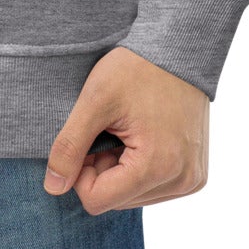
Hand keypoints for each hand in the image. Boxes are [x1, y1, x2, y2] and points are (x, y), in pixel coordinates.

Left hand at [44, 46, 208, 213]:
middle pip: (116, 200)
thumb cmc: (136, 68)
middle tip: (109, 129)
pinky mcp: (195, 175)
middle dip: (103, 169)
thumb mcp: (94, 101)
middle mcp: (181, 181)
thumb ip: (69, 146)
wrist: (179, 48)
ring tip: (127, 130)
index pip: (97, 200)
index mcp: (157, 166)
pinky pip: (154, 188)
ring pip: (133, 196)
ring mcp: (191, 179)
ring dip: (121, 169)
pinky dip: (140, 168)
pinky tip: (144, 136)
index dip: (80, 171)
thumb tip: (53, 188)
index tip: (87, 137)